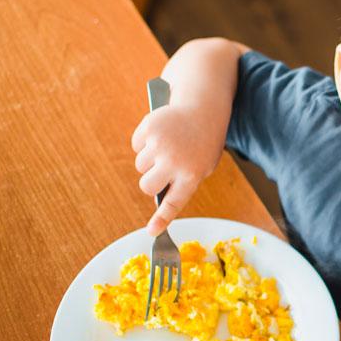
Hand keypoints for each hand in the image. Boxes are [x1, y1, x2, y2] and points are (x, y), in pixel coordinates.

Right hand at [131, 102, 225, 234]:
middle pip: (146, 186)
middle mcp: (175, 161)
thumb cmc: (203, 142)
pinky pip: (136, 145)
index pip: (174, 203)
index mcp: (192, 174)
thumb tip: (158, 196)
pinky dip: (144, 142)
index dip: (162, 219)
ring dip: (149, 160)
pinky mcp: (149, 128)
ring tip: (168, 146)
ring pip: (140, 166)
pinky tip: (161, 134)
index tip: (152, 231)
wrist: (204, 109)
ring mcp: (160, 144)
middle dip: (150, 182)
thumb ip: (183, 182)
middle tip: (162, 171)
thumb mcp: (203, 165)